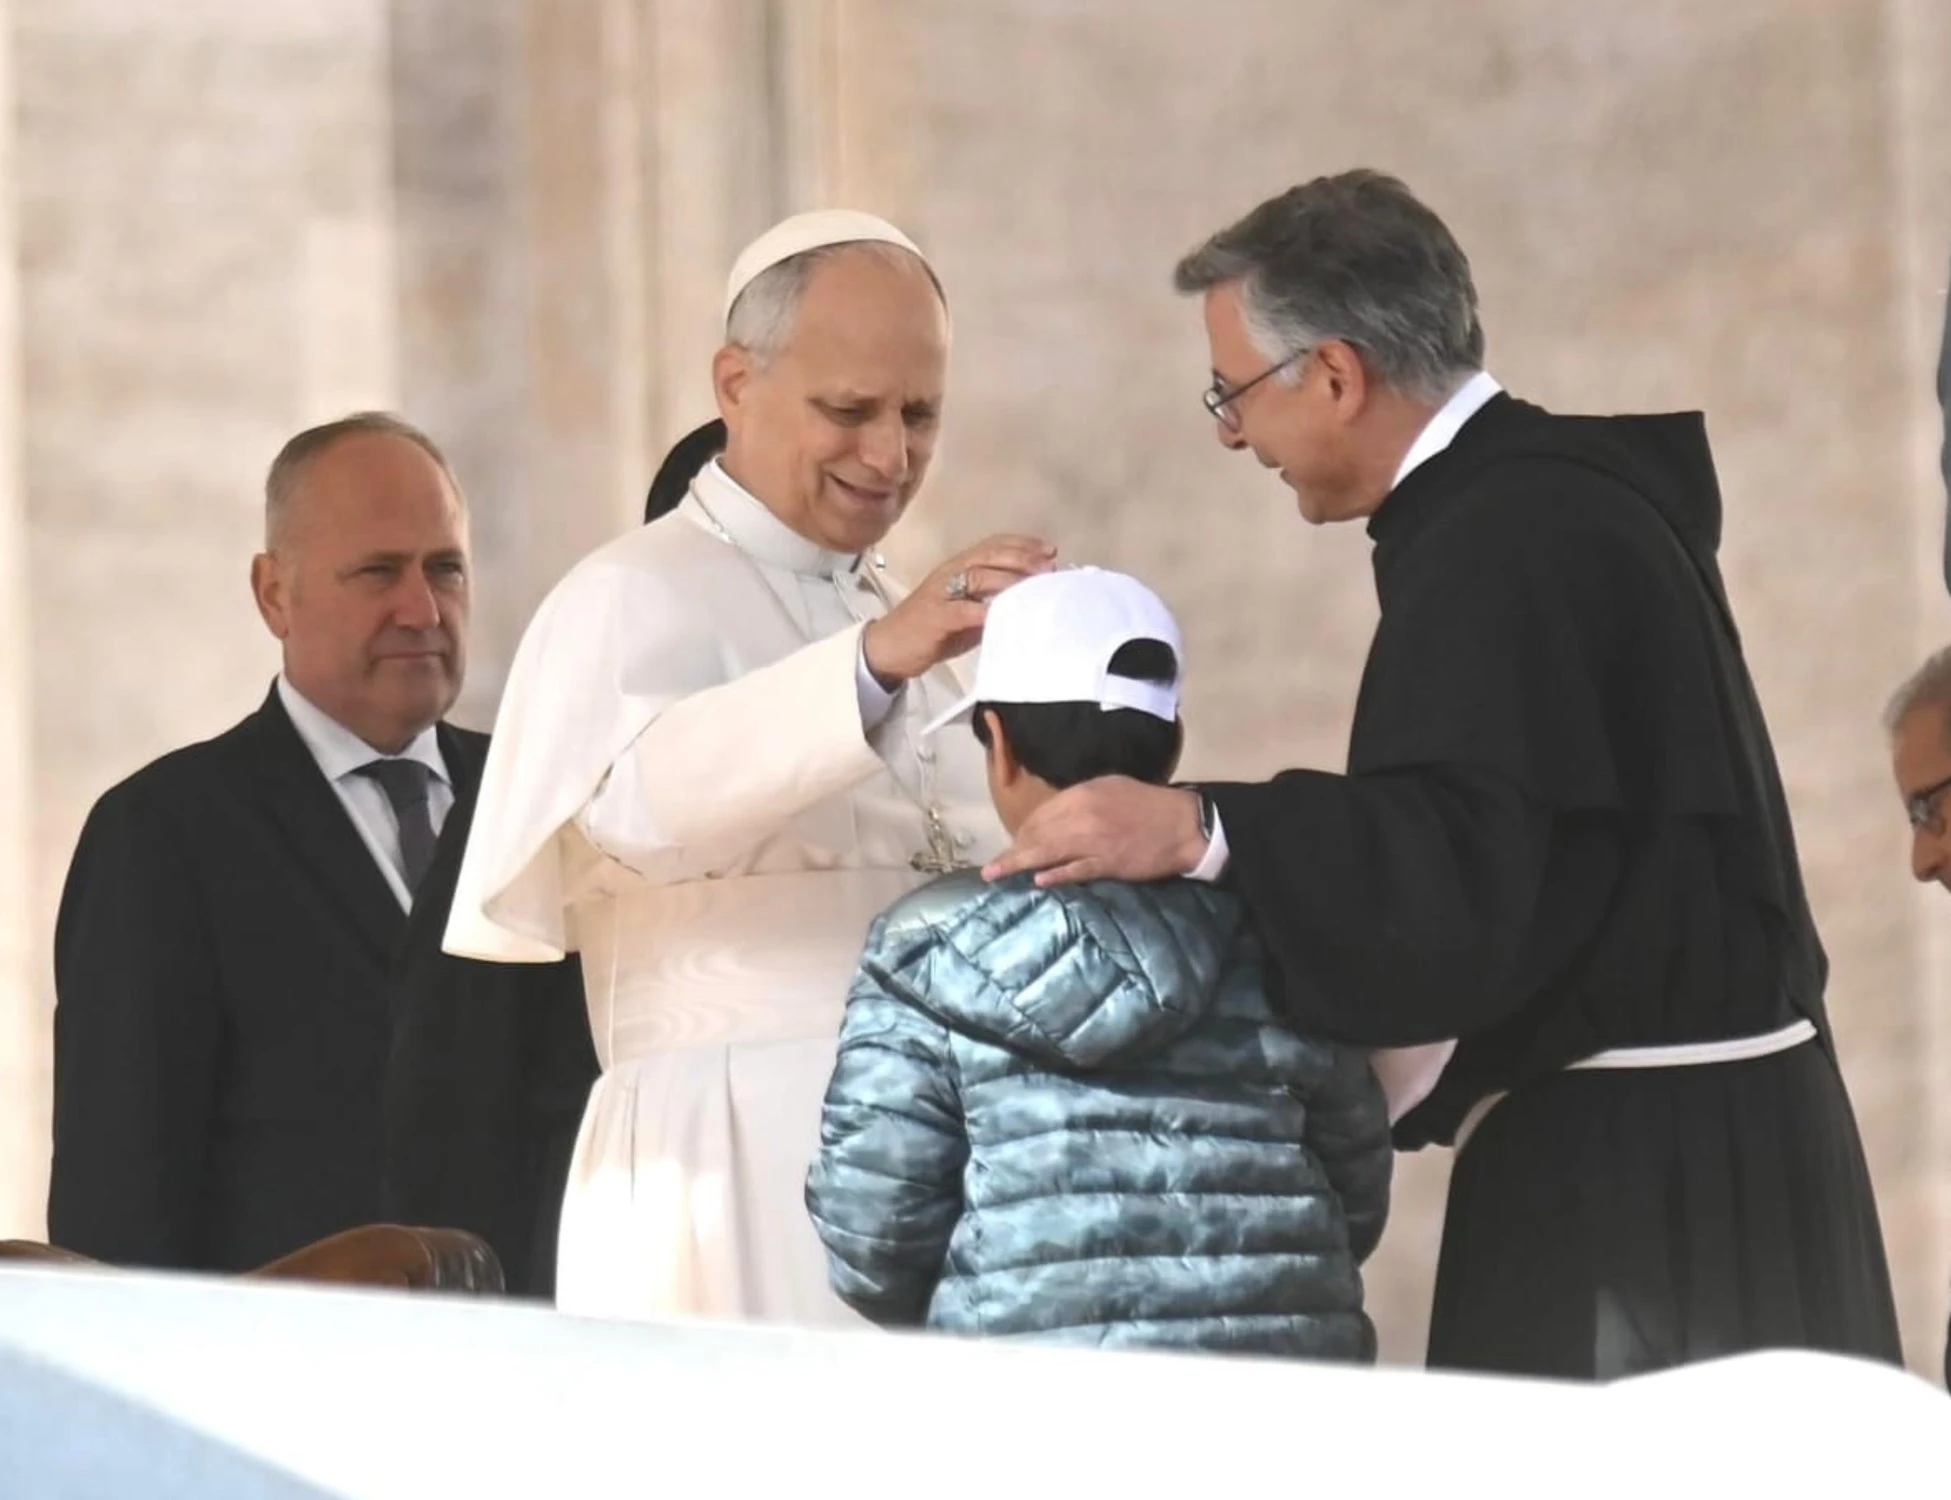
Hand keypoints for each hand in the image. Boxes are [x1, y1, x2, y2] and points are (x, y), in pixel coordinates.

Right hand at [862, 535, 1056, 685]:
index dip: (1022, 544)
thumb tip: (1029, 602)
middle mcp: (950, 572)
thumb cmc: (932, 631)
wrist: (889, 648)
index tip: (1050, 550)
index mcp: (958, 568)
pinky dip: (985, 610)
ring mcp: (941, 592)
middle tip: (1048, 566)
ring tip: (1034, 584)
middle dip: (1022, 557)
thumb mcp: (968, 615)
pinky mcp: (935, 615)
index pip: (993, 546)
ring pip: (978, 575)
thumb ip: (993, 605)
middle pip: (989, 554)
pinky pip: (963, 609)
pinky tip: (1004, 614)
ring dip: (1009, 578)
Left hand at [982, 777, 1206, 886]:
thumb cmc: (1148, 803)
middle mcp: (1083, 815)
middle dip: (1015, 848)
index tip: (1014, 842)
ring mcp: (1095, 841)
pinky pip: (1076, 870)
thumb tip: (1055, 814)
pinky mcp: (1108, 863)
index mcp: (1084, 794)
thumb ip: (1081, 797)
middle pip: (1038, 833)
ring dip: (1018, 862)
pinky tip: (1037, 880)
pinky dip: (1056, 874)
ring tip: (996, 873)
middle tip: (997, 865)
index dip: (1023, 830)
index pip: (1041, 813)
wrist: (1184, 824)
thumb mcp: (1111, 786)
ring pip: (1048, 851)